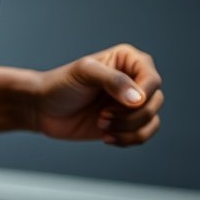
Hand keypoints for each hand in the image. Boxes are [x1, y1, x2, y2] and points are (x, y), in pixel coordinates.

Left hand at [33, 43, 162, 146]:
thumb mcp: (84, 73)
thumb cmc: (61, 84)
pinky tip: (106, 136)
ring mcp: (131, 102)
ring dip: (128, 130)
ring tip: (101, 124)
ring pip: (151, 121)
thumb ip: (113, 80)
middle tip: (102, 116)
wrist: (44, 108)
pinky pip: (143, 135)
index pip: (152, 79)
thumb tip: (139, 98)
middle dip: (130, 116)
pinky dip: (127, 140)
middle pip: (155, 102)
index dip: (141, 96)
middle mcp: (134, 79)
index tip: (114, 105)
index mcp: (127, 59)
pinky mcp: (127, 123)